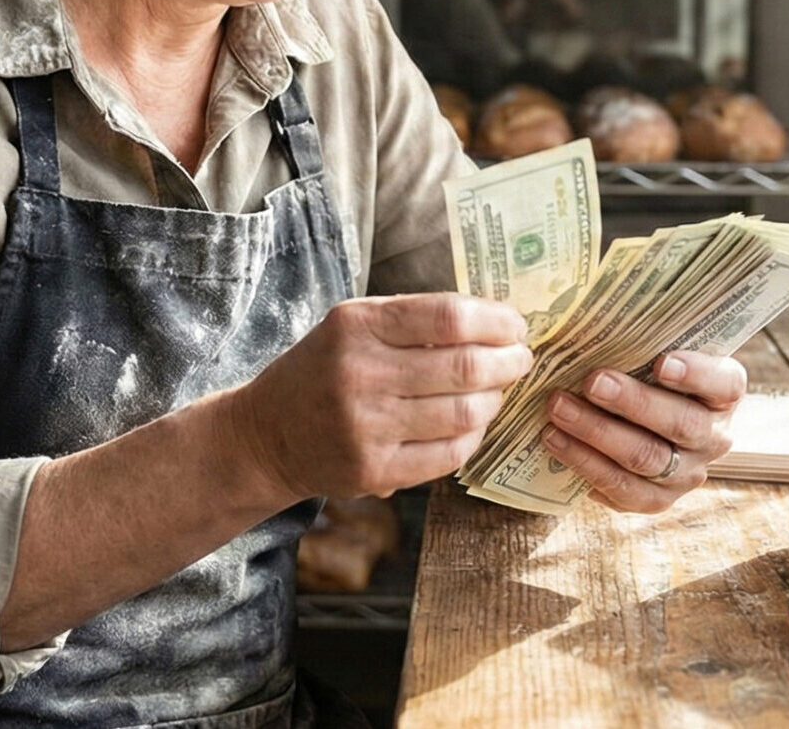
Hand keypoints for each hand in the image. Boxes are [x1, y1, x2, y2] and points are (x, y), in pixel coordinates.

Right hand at [231, 293, 531, 501]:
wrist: (266, 434)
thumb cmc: (323, 369)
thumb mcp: (354, 325)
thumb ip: (415, 319)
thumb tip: (495, 321)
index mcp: (357, 325)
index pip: (448, 317)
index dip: (496, 321)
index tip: (516, 325)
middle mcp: (359, 374)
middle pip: (464, 367)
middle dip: (509, 362)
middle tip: (522, 358)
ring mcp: (366, 427)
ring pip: (464, 413)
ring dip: (495, 400)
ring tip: (498, 390)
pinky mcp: (374, 471)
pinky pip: (449, 454)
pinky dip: (474, 435)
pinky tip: (474, 422)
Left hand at [540, 351, 746, 513]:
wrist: (648, 427)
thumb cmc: (648, 376)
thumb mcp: (658, 354)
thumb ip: (644, 342)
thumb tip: (596, 322)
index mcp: (725, 394)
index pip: (724, 383)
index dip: (696, 374)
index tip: (663, 361)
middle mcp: (715, 437)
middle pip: (681, 424)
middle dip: (633, 403)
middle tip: (592, 382)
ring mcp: (689, 473)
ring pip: (647, 458)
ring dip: (597, 433)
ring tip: (559, 410)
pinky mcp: (659, 500)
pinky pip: (624, 490)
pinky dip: (587, 466)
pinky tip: (557, 443)